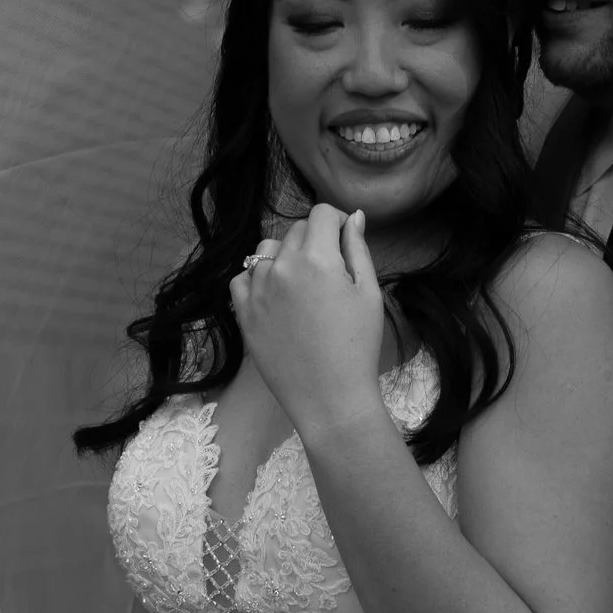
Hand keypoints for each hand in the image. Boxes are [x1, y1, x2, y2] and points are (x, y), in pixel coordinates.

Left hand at [230, 204, 390, 441]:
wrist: (330, 398)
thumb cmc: (358, 347)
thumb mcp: (369, 294)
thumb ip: (358, 250)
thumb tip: (355, 217)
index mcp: (318, 259)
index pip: (321, 214)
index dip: (338, 220)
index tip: (346, 237)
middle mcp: (283, 267)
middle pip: (296, 230)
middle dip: (315, 238)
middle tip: (330, 269)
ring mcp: (258, 290)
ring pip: (267, 250)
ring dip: (286, 255)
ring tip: (303, 282)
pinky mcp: (244, 313)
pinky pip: (243, 277)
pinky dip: (258, 277)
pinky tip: (277, 294)